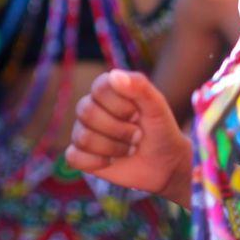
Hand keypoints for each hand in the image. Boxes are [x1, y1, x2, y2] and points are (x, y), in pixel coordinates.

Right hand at [67, 70, 192, 206]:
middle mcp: (90, 107)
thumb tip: (115, 75)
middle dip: (119, 130)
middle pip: (87, 113)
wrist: (165, 164)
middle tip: (137, 135)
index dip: (120, 106)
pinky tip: (113, 161)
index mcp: (107, 90)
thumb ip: (140, 86)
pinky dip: (98, 162)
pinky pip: (74, 157)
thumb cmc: (160, 130)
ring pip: (83, 138)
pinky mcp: (80, 155)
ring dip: (114, 148)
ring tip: (129, 149)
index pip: (99, 89)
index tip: (138, 114)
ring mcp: (83, 131)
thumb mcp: (157, 107)